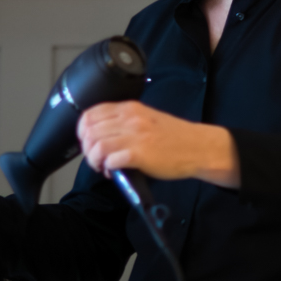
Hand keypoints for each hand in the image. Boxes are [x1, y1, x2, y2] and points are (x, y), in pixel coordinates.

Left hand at [77, 103, 239, 186]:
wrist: (197, 147)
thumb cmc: (174, 137)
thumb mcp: (146, 118)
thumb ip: (124, 122)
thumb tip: (101, 135)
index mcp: (129, 108)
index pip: (90, 113)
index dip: (82, 130)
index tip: (86, 141)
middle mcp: (130, 119)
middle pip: (90, 131)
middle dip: (87, 149)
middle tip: (95, 158)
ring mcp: (135, 136)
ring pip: (97, 145)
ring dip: (94, 160)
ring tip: (103, 166)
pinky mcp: (140, 154)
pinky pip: (111, 159)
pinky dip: (107, 168)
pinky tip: (114, 172)